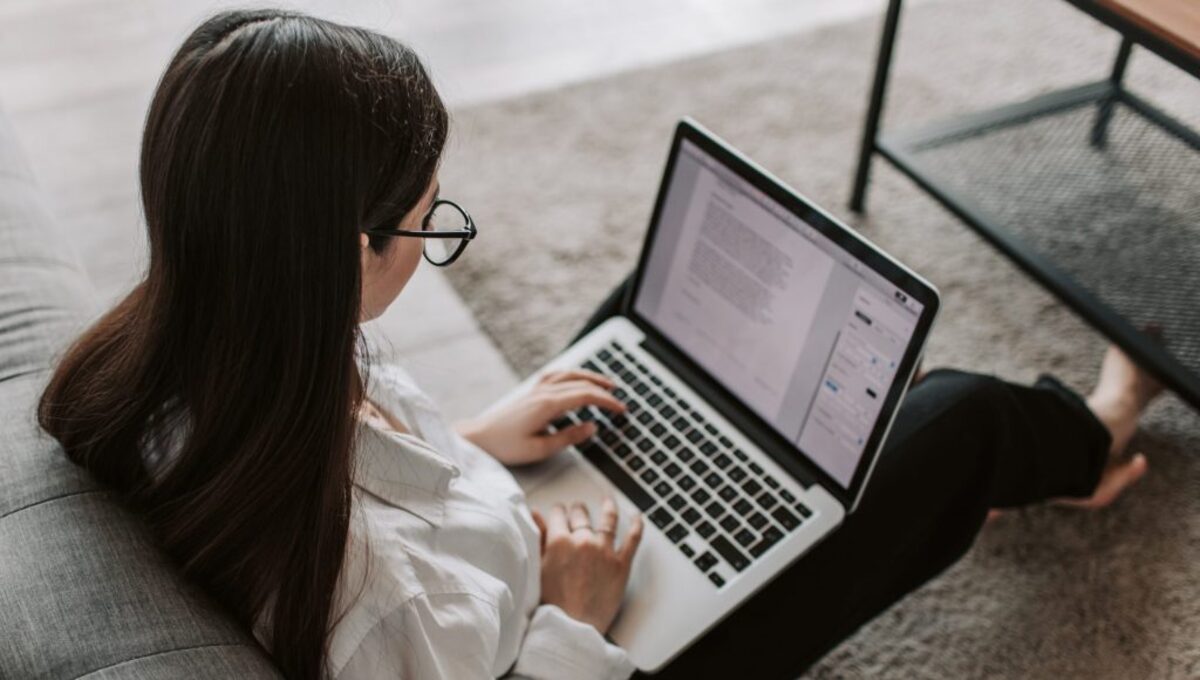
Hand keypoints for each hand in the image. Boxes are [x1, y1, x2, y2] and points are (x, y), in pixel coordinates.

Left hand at [457, 370, 624, 465]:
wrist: (479, 438)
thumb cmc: (506, 446)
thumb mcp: (540, 449)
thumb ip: (569, 437)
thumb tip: (592, 427)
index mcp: (548, 405)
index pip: (586, 396)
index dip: (607, 402)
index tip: (621, 409)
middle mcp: (543, 392)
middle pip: (581, 383)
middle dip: (604, 390)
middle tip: (620, 400)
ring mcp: (536, 389)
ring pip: (569, 375)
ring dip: (590, 377)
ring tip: (607, 384)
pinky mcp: (531, 392)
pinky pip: (557, 375)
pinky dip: (572, 374)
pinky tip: (577, 378)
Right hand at [531, 497, 643, 633]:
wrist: (572, 628)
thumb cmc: (552, 604)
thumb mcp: (538, 568)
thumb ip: (538, 538)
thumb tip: (536, 515)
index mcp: (559, 541)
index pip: (558, 514)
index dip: (558, 512)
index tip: (559, 513)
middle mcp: (583, 541)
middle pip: (581, 514)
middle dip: (577, 510)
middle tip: (577, 511)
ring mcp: (604, 551)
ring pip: (608, 520)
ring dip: (607, 507)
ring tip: (607, 502)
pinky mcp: (621, 564)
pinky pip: (633, 539)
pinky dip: (636, 525)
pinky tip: (637, 517)